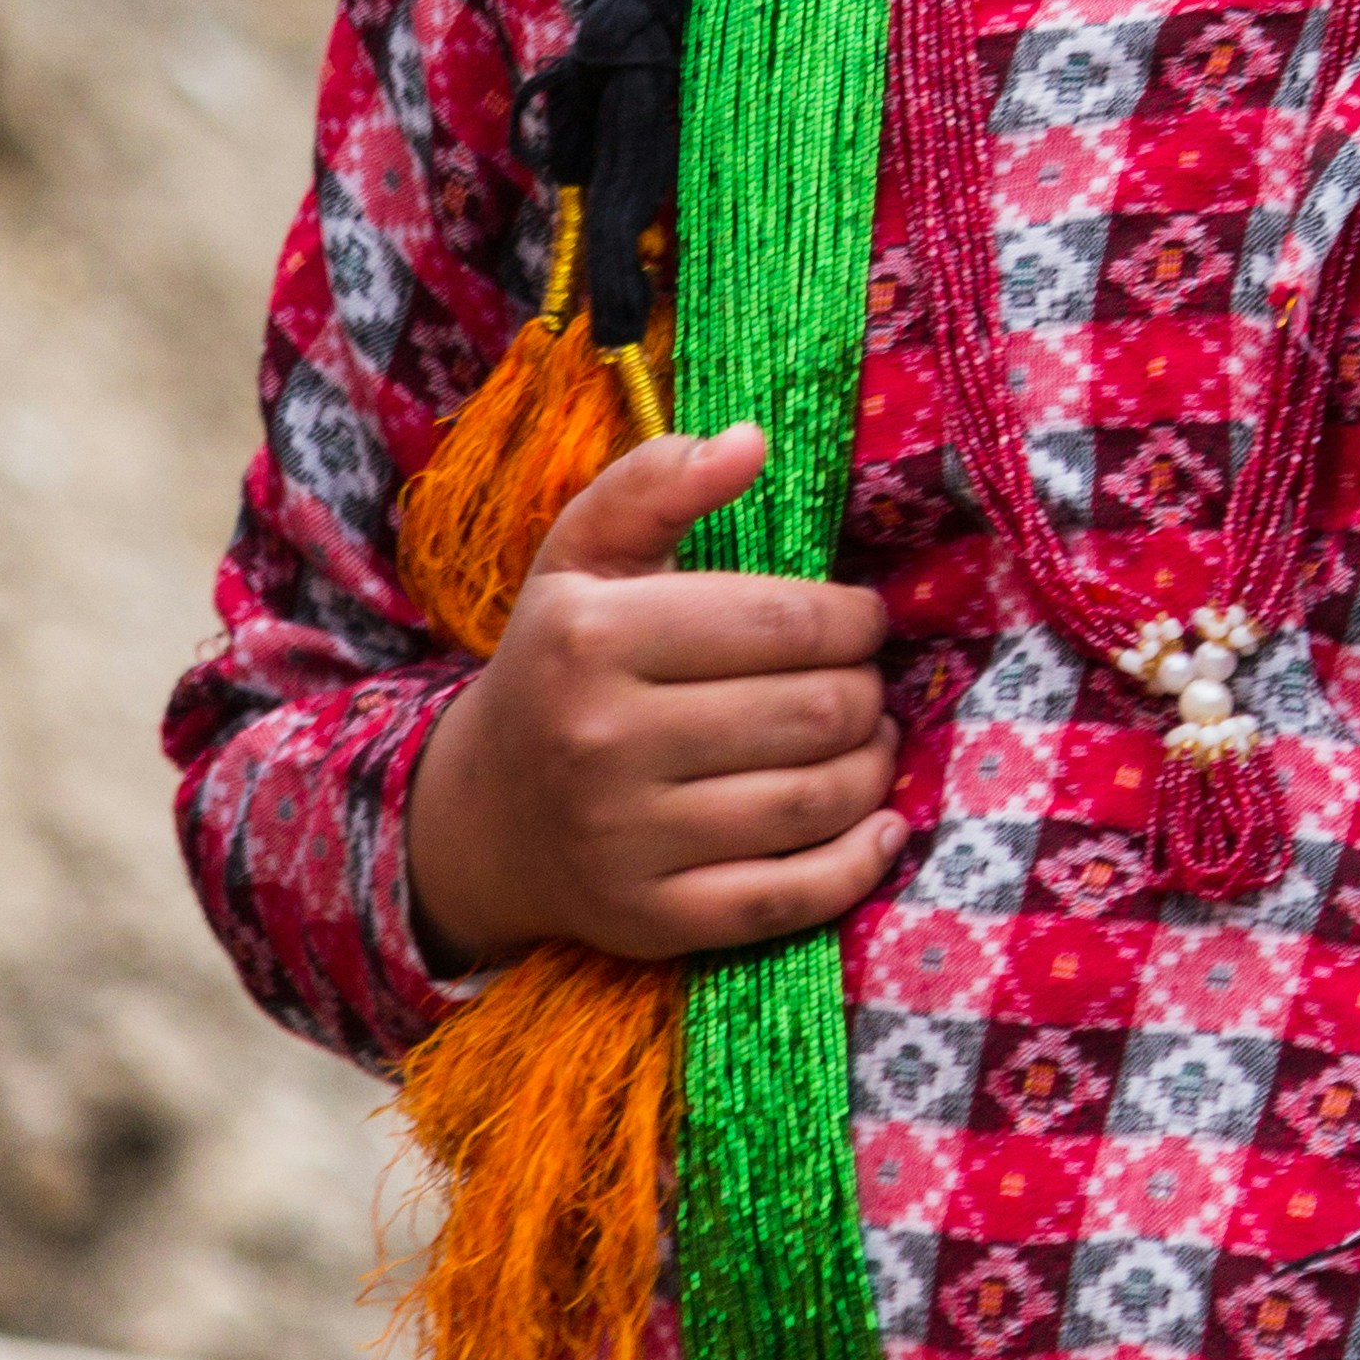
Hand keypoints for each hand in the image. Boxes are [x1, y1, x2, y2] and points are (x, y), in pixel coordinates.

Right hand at [405, 423, 901, 968]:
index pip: (782, 621)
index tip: (862, 620)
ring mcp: (626, 841)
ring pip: (815, 801)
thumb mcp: (583, 558)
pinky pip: (790, 899)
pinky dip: (858, 860)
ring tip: (869, 738)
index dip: (853, 619)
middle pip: (813, 712)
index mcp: (591, 637)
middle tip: (863, 682)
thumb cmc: (558, 663)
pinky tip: (879, 823)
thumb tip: (751, 439)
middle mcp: (601, 741)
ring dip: (874, 765)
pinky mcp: (652, 920)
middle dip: (865, 690)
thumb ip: (658, 485)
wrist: (480, 814)